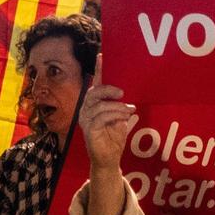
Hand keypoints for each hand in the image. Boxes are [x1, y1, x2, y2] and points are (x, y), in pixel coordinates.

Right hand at [80, 55, 135, 173]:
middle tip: (122, 93)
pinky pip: (100, 117)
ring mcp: (85, 119)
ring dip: (116, 106)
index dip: (99, 69)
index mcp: (94, 103)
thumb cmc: (113, 136)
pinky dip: (113, 115)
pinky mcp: (88, 130)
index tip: (102, 55)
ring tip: (128, 110)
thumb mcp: (120, 116)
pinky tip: (123, 118)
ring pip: (99, 105)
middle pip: (94, 92)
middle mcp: (86, 109)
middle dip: (108, 89)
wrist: (110, 158)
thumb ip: (121, 104)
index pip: (96, 83)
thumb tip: (128, 91)